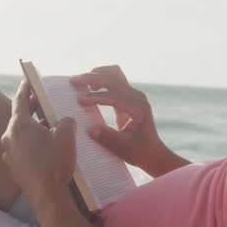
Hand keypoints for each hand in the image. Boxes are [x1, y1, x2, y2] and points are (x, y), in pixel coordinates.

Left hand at [1, 79, 77, 203]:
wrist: (47, 195)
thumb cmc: (55, 162)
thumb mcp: (66, 136)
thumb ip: (66, 121)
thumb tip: (65, 120)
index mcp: (19, 125)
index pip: (20, 100)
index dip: (25, 89)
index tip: (28, 81)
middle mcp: (9, 138)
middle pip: (19, 117)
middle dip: (31, 109)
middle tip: (41, 102)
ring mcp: (9, 154)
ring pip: (19, 135)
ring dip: (31, 128)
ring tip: (46, 126)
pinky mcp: (13, 167)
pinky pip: (20, 149)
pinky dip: (29, 144)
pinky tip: (42, 147)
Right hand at [70, 66, 185, 177]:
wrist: (152, 152)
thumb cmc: (139, 152)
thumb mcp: (123, 148)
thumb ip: (108, 138)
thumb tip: (90, 129)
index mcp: (138, 108)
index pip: (114, 96)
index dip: (96, 97)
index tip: (79, 101)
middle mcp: (137, 97)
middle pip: (113, 78)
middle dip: (92, 78)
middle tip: (73, 81)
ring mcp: (133, 94)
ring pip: (114, 74)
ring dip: (97, 74)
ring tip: (81, 81)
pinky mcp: (128, 96)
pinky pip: (114, 81)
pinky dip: (101, 80)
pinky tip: (90, 86)